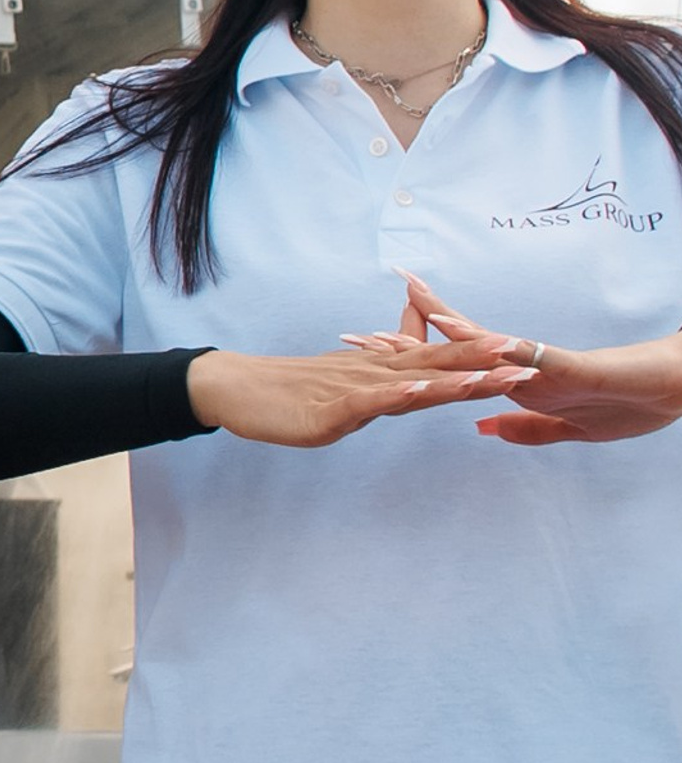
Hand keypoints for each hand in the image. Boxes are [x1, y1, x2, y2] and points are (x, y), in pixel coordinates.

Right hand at [185, 334, 534, 448]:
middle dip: (483, 362)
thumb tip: (412, 375)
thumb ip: (380, 378)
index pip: (437, 362)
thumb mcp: (342, 384)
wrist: (235, 387)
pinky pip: (369, 402)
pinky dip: (396, 394)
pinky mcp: (330, 411)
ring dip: (453, 377)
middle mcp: (373, 375)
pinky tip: (418, 390)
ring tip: (492, 372)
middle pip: (436, 367)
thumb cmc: (287, 390)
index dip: (479, 357)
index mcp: (378, 373)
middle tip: (526, 353)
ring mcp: (352, 391)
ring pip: (411, 382)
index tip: (521, 351)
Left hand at [383, 272, 681, 446]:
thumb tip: (483, 427)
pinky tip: (484, 342)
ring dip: (447, 331)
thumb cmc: (628, 407)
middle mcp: (518, 366)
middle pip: (452, 348)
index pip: (449, 364)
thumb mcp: (566, 428)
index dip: (406, 358)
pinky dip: (509, 352)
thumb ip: (526, 426)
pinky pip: (536, 358)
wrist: (676, 393)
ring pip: (485, 344)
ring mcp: (542, 364)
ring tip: (407, 314)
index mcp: (512, 380)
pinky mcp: (572, 369)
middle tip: (352, 334)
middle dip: (405, 341)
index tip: (361, 351)